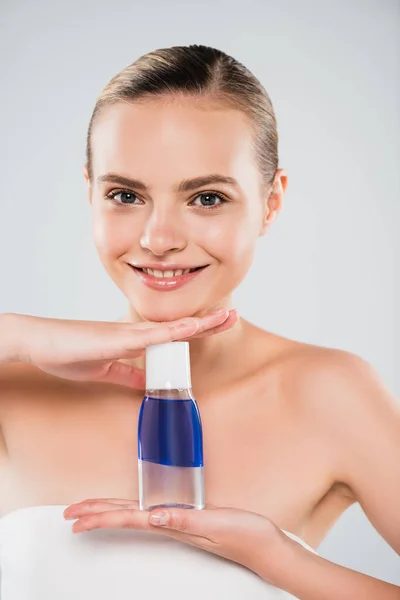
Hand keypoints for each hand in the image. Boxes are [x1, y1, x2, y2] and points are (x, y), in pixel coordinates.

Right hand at [2, 308, 236, 387]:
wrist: (40, 343)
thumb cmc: (68, 352)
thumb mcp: (106, 371)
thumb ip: (127, 374)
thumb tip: (147, 383)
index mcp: (135, 341)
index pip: (174, 335)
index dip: (197, 329)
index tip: (218, 323)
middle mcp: (137, 333)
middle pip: (180, 327)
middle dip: (208, 322)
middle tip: (232, 315)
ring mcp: (128, 333)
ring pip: (171, 327)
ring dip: (198, 323)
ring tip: (223, 317)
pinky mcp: (117, 338)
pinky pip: (149, 335)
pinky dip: (170, 332)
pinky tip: (188, 328)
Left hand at [63, 497, 285, 584]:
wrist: (266, 548)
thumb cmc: (246, 535)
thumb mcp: (216, 525)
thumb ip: (185, 520)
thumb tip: (153, 517)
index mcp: (173, 524)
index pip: (128, 518)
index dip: (100, 515)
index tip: (75, 517)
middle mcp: (171, 525)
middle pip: (125, 517)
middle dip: (96, 513)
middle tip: (69, 513)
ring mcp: (178, 523)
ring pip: (135, 516)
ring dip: (110, 512)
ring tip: (90, 511)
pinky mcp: (189, 520)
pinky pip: (152, 514)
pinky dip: (134, 511)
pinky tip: (130, 512)